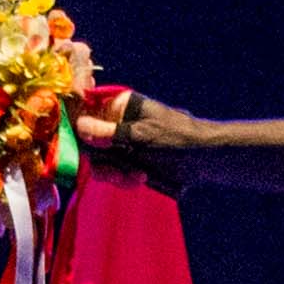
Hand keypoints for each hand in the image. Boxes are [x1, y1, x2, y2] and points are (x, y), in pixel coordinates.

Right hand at [73, 87, 195, 188]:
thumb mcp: (141, 135)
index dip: (78, 127)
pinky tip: (142, 178)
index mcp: (120, 105)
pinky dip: (123, 178)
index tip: (79, 143)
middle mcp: (116, 121)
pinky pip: (111, 172)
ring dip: (114, 172)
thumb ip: (109, 133)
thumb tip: (79, 126)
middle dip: (102, 159)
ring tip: (137, 176)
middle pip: (87, 141)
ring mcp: (120, 142)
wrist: (205, 161)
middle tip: (117, 170)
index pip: (86, 109)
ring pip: (98, 160)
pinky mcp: (126, 161)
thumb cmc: (177, 139)